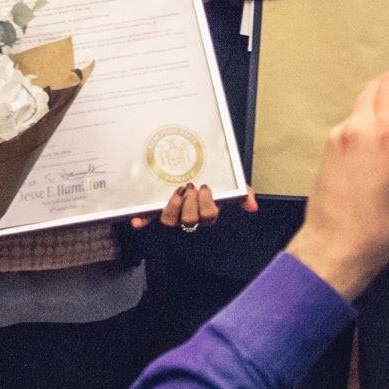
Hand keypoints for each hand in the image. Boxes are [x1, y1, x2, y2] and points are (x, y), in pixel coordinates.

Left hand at [130, 184, 256, 230]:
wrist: (195, 167)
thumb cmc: (213, 179)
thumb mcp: (230, 184)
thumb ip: (243, 193)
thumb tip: (252, 207)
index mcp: (206, 211)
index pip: (208, 218)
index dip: (206, 205)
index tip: (205, 187)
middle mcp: (188, 215)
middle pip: (189, 220)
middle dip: (191, 204)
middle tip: (190, 187)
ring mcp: (172, 212)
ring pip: (169, 221)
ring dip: (172, 208)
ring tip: (176, 192)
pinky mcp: (156, 207)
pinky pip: (148, 217)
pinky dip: (141, 220)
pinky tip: (135, 222)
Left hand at [286, 56, 388, 301]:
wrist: (337, 246)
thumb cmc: (382, 227)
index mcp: (388, 135)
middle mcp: (360, 127)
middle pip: (379, 86)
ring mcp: (341, 134)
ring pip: (365, 100)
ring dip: (385, 96)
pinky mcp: (330, 144)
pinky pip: (355, 118)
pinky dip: (372, 114)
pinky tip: (386, 129)